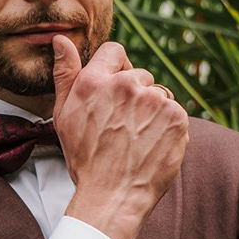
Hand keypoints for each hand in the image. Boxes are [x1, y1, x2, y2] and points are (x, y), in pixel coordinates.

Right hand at [50, 35, 187, 238]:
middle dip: (134, 93)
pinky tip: (152, 144)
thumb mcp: (64, 116)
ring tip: (137, 138)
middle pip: (139, 74)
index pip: (114, 51)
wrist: (113, 197)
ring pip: (158, 94)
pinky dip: (167, 126)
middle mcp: (126, 86)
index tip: (114, 91)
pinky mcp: (177, 118)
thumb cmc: (85, 160)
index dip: (115, 69)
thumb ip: (65, 74)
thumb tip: (61, 40)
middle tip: (123, 125)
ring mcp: (155, 101)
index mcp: (95, 82)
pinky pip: (174, 112)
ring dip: (152, 110)